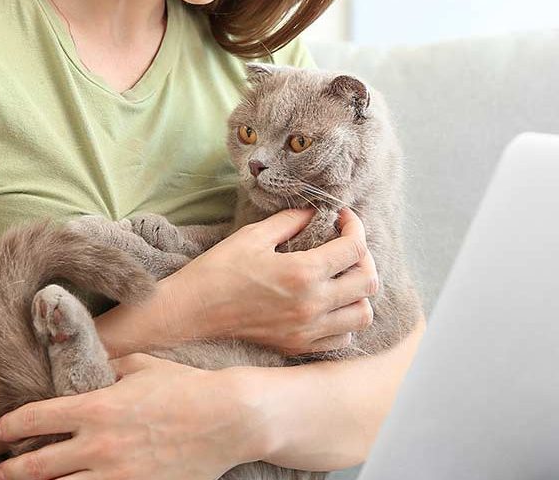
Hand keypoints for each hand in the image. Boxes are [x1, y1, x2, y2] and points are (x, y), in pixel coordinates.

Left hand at [0, 353, 255, 479]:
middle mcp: (99, 445)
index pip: (36, 418)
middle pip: (38, 465)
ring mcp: (117, 475)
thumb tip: (89, 365)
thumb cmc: (187, 387)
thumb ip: (108, 366)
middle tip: (1, 471)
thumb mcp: (142, 366)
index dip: (10, 426)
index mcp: (96, 408)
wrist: (229, 418)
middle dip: (12, 470)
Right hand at [166, 206, 378, 355]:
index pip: (354, 248)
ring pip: (362, 314)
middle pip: (368, 282)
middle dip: (363, 257)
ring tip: (341, 278)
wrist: (190, 314)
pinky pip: (343, 337)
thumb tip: (315, 211)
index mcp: (303, 273)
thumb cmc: (217, 271)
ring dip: (359, 293)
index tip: (343, 218)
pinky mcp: (298, 346)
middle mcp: (312, 305)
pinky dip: (344, 320)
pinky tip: (328, 304)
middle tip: (346, 245)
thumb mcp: (253, 236)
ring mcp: (307, 330)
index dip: (355, 227)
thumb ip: (291, 221)